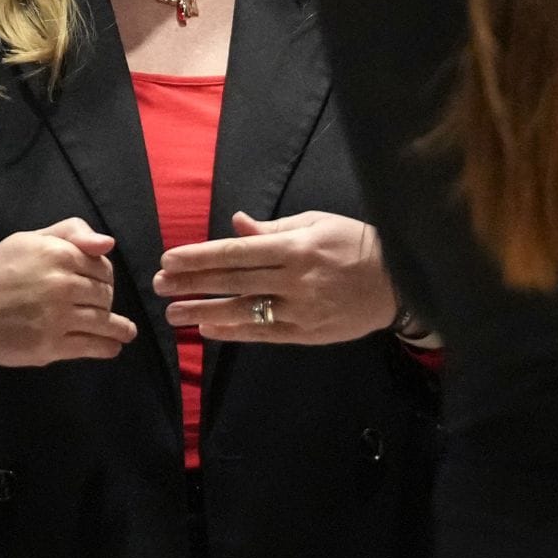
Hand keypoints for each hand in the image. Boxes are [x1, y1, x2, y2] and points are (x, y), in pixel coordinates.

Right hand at [0, 217, 138, 365]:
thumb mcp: (30, 239)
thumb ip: (71, 232)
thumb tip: (107, 244)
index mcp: (59, 254)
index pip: (102, 267)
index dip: (104, 276)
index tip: (99, 283)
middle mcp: (62, 285)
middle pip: (105, 294)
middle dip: (106, 299)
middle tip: (100, 305)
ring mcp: (58, 318)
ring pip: (103, 321)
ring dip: (118, 327)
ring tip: (125, 332)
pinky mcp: (51, 346)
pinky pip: (92, 346)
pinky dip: (108, 346)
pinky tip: (113, 346)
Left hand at [155, 211, 397, 344]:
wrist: (399, 283)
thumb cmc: (355, 244)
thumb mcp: (317, 223)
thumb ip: (273, 228)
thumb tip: (236, 224)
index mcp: (295, 246)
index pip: (236, 252)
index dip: (200, 257)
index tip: (169, 260)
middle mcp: (294, 279)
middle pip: (233, 282)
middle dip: (192, 284)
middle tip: (158, 286)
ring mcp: (300, 309)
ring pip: (244, 312)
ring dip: (205, 313)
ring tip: (174, 314)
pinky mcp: (307, 333)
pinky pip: (263, 333)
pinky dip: (234, 331)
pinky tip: (209, 330)